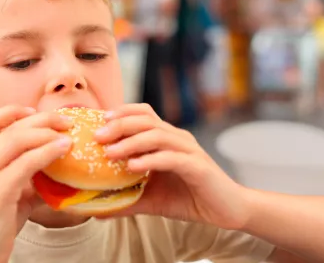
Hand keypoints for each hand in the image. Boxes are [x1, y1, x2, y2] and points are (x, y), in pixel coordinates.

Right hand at [0, 106, 72, 262]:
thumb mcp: (10, 191)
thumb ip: (27, 175)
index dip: (15, 111)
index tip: (36, 112)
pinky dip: (48, 152)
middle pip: (11, 126)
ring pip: (18, 139)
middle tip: (67, 121)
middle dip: (42, 119)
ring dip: (48, 132)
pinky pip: (27, 162)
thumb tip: (57, 167)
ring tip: (69, 134)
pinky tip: (63, 150)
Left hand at [94, 104, 248, 229]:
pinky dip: (150, 160)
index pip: (143, 114)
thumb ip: (126, 199)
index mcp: (167, 138)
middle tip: (97, 136)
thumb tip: (96, 209)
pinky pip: (171, 158)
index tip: (98, 121)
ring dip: (131, 142)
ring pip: (157, 135)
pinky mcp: (198, 167)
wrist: (227, 210)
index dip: (121, 112)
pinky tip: (133, 167)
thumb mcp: (151, 199)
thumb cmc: (189, 198)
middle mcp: (177, 138)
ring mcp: (189, 151)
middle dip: (119, 124)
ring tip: (110, 153)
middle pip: (146, 120)